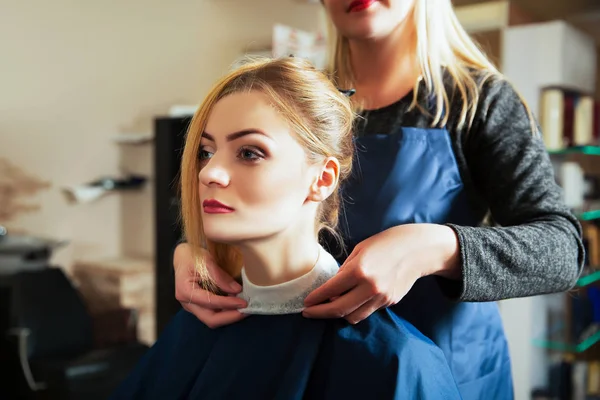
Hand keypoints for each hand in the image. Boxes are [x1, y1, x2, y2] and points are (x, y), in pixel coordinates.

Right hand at [173, 243, 247, 328]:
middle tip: (247, 310)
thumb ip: (220, 276)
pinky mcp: (199, 306)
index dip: (228, 304)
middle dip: (230, 317)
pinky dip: (226, 311)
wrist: (183, 256)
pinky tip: (237, 304)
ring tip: (245, 307)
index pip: (210, 302)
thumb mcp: (206, 261)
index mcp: (185, 291)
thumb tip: (236, 290)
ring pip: (213, 319)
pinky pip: (214, 313)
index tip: (244, 302)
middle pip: (210, 319)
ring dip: (230, 315)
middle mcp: (187, 303)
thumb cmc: (192, 256)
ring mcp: (193, 307)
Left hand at [302, 224, 459, 323]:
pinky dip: (355, 310)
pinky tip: (348, 302)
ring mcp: (381, 297)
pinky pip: (366, 311)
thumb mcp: (360, 250)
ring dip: (338, 314)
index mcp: (359, 270)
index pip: (330, 290)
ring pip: (353, 317)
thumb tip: (332, 288)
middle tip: (308, 313)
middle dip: (320, 313)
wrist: (416, 249)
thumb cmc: (385, 244)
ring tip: (327, 308)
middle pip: (339, 310)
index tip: (305, 303)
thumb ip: (345, 271)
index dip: (315, 299)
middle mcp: (370, 287)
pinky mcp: (389, 302)